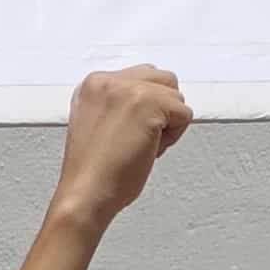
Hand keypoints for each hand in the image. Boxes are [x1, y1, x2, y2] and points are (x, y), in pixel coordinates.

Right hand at [45, 66, 189, 231]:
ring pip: (176, 97)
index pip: (142, 76)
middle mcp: (109, 80)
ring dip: (167, 124)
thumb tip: (152, 98)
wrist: (85, 193)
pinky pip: (185, 114)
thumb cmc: (91, 171)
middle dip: (162, 109)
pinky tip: (148, 150)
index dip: (146, 108)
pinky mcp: (150, 104)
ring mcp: (129, 89)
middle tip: (139, 138)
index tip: (127, 132)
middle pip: (163, 80)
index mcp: (94, 83)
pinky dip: (173, 137)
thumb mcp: (95, 122)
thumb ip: (117, 103)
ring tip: (140, 145)